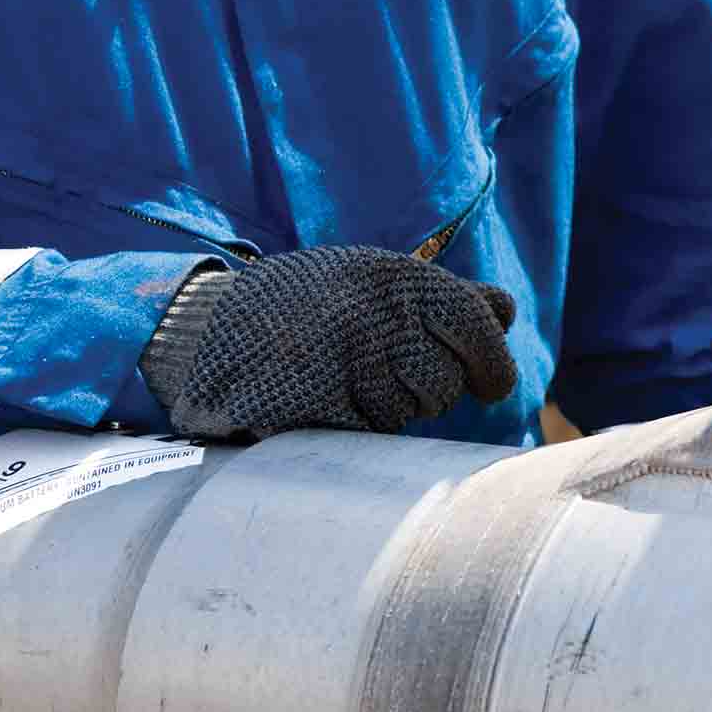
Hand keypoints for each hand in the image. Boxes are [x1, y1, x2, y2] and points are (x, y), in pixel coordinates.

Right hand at [138, 246, 518, 438]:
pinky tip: (322, 406)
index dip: (491, 362)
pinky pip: (365, 435)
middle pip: (445, 383)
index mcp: (392, 277)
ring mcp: (341, 360)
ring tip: (342, 381)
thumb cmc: (306, 307)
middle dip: (428, 390)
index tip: (492, 385)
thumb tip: (504, 310)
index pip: (475, 323)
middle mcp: (373, 313)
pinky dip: (352, 430)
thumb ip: (439, 298)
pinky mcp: (312, 404)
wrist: (208, 330)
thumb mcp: (370, 283)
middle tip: (383, 374)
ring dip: (386, 410)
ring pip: (407, 414)